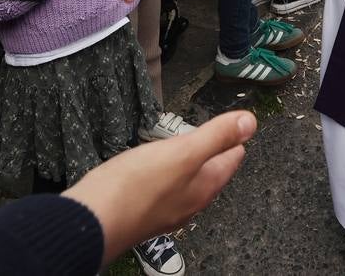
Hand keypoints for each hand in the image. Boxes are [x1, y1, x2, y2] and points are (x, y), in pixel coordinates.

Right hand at [63, 111, 255, 266]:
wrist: (93, 221)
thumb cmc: (137, 187)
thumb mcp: (184, 152)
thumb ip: (217, 136)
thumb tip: (250, 122)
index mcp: (204, 186)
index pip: (231, 159)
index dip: (234, 137)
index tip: (236, 123)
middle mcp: (189, 202)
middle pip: (210, 172)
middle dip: (213, 151)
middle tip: (215, 132)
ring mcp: (166, 210)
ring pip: (187, 181)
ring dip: (189, 162)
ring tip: (187, 146)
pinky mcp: (143, 211)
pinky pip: (163, 188)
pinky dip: (166, 173)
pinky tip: (154, 168)